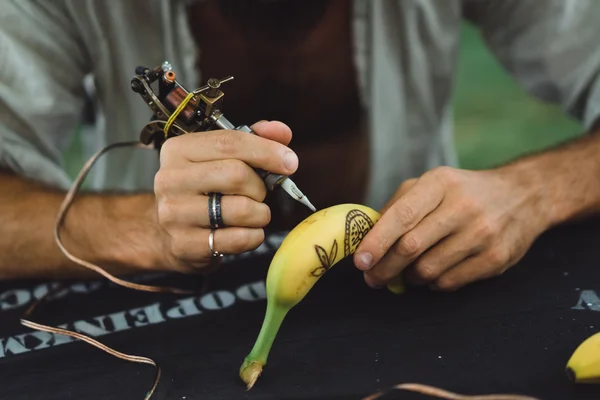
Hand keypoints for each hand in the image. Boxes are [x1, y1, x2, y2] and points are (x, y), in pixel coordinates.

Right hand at [153, 120, 297, 272]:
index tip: (290, 162)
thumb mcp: (219, 158)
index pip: (229, 143)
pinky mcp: (185, 245)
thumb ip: (252, 140)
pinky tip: (245, 232)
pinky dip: (253, 236)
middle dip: (260, 186)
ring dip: (260, 213)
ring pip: (242, 209)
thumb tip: (281, 132)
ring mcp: (175, 214)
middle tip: (259, 193)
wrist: (167, 235)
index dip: (266, 151)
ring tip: (252, 214)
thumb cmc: (202, 190)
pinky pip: (238, 239)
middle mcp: (171, 180)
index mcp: (179, 150)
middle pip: (237, 175)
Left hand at [353, 166, 548, 290]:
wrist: (523, 196)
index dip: (377, 241)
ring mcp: (482, 234)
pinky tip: (433, 273)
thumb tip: (367, 237)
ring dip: (409, 277)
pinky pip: (449, 283)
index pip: (402, 216)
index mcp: (441, 183)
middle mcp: (463, 207)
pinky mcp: (496, 258)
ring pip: (428, 270)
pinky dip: (433, 283)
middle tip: (372, 278)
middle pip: (411, 247)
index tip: (360, 261)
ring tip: (407, 272)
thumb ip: (398, 206)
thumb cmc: (464, 192)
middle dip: (385, 268)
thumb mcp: (431, 184)